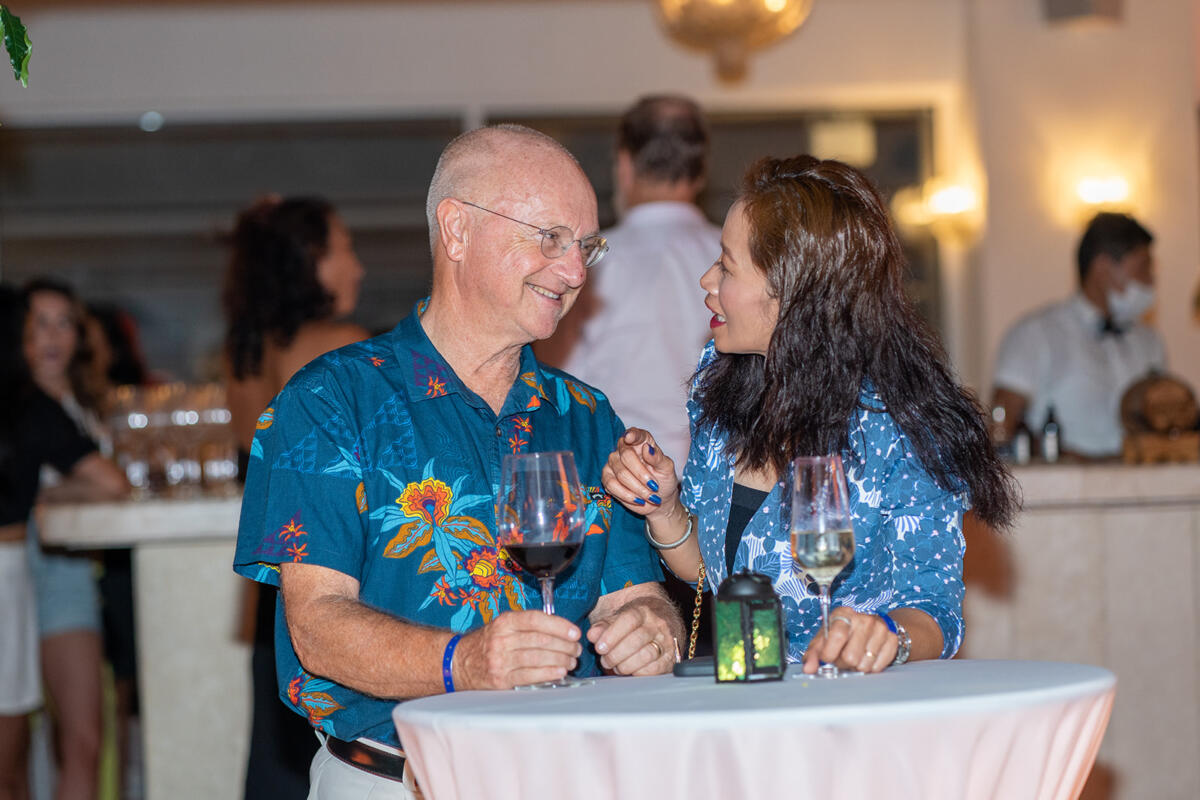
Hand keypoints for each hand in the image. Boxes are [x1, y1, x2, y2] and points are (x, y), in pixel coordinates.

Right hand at [452, 610, 581, 689]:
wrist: (458, 662)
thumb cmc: (487, 643)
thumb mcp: (503, 626)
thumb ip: (527, 624)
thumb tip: (560, 628)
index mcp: (505, 622)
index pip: (536, 620)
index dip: (559, 625)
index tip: (575, 632)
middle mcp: (501, 639)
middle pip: (541, 640)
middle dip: (565, 645)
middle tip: (576, 649)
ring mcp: (500, 660)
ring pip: (538, 658)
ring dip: (560, 660)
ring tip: (571, 661)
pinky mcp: (501, 680)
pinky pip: (529, 676)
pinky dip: (548, 674)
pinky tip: (559, 672)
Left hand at [587, 600, 675, 675]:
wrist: (665, 622)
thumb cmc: (636, 624)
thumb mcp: (618, 619)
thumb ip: (603, 627)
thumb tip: (592, 635)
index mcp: (643, 611)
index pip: (629, 620)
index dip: (612, 635)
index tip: (600, 647)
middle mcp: (657, 625)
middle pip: (636, 640)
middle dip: (616, 654)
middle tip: (605, 661)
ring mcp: (666, 642)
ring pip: (645, 655)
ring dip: (626, 665)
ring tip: (616, 667)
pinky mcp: (670, 658)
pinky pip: (654, 669)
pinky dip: (638, 673)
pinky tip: (630, 671)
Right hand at [602, 428, 678, 517]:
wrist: (658, 499)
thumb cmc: (664, 479)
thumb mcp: (667, 468)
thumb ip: (657, 458)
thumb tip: (647, 449)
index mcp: (641, 441)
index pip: (635, 434)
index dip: (632, 435)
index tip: (630, 438)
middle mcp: (624, 449)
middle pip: (626, 456)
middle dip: (641, 474)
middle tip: (654, 486)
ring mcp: (613, 463)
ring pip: (620, 473)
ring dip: (637, 488)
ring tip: (649, 496)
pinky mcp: (607, 478)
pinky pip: (611, 485)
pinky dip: (626, 495)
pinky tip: (638, 499)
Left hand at [801, 607, 897, 674]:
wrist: (870, 627)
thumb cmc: (842, 634)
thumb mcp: (824, 639)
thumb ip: (813, 654)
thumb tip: (808, 668)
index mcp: (843, 614)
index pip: (837, 636)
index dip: (829, 653)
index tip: (826, 658)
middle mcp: (863, 619)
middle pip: (850, 656)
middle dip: (843, 663)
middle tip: (842, 658)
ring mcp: (880, 628)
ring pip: (864, 665)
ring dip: (856, 667)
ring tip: (855, 657)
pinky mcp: (892, 640)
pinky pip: (877, 667)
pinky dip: (870, 668)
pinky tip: (867, 658)